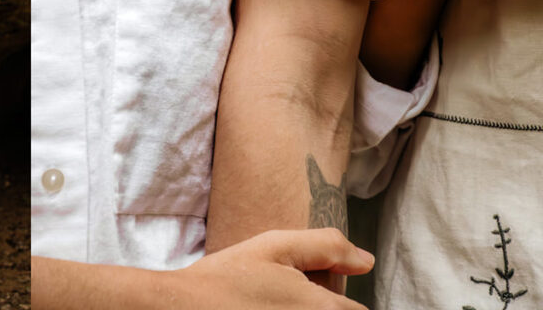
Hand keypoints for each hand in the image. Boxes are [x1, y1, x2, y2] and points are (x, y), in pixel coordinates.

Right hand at [175, 229, 371, 308]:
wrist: (183, 308)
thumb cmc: (227, 277)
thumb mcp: (274, 247)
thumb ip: (326, 247)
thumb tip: (367, 260)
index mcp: (321, 308)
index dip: (337, 299)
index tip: (309, 291)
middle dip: (323, 307)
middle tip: (285, 297)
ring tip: (274, 304)